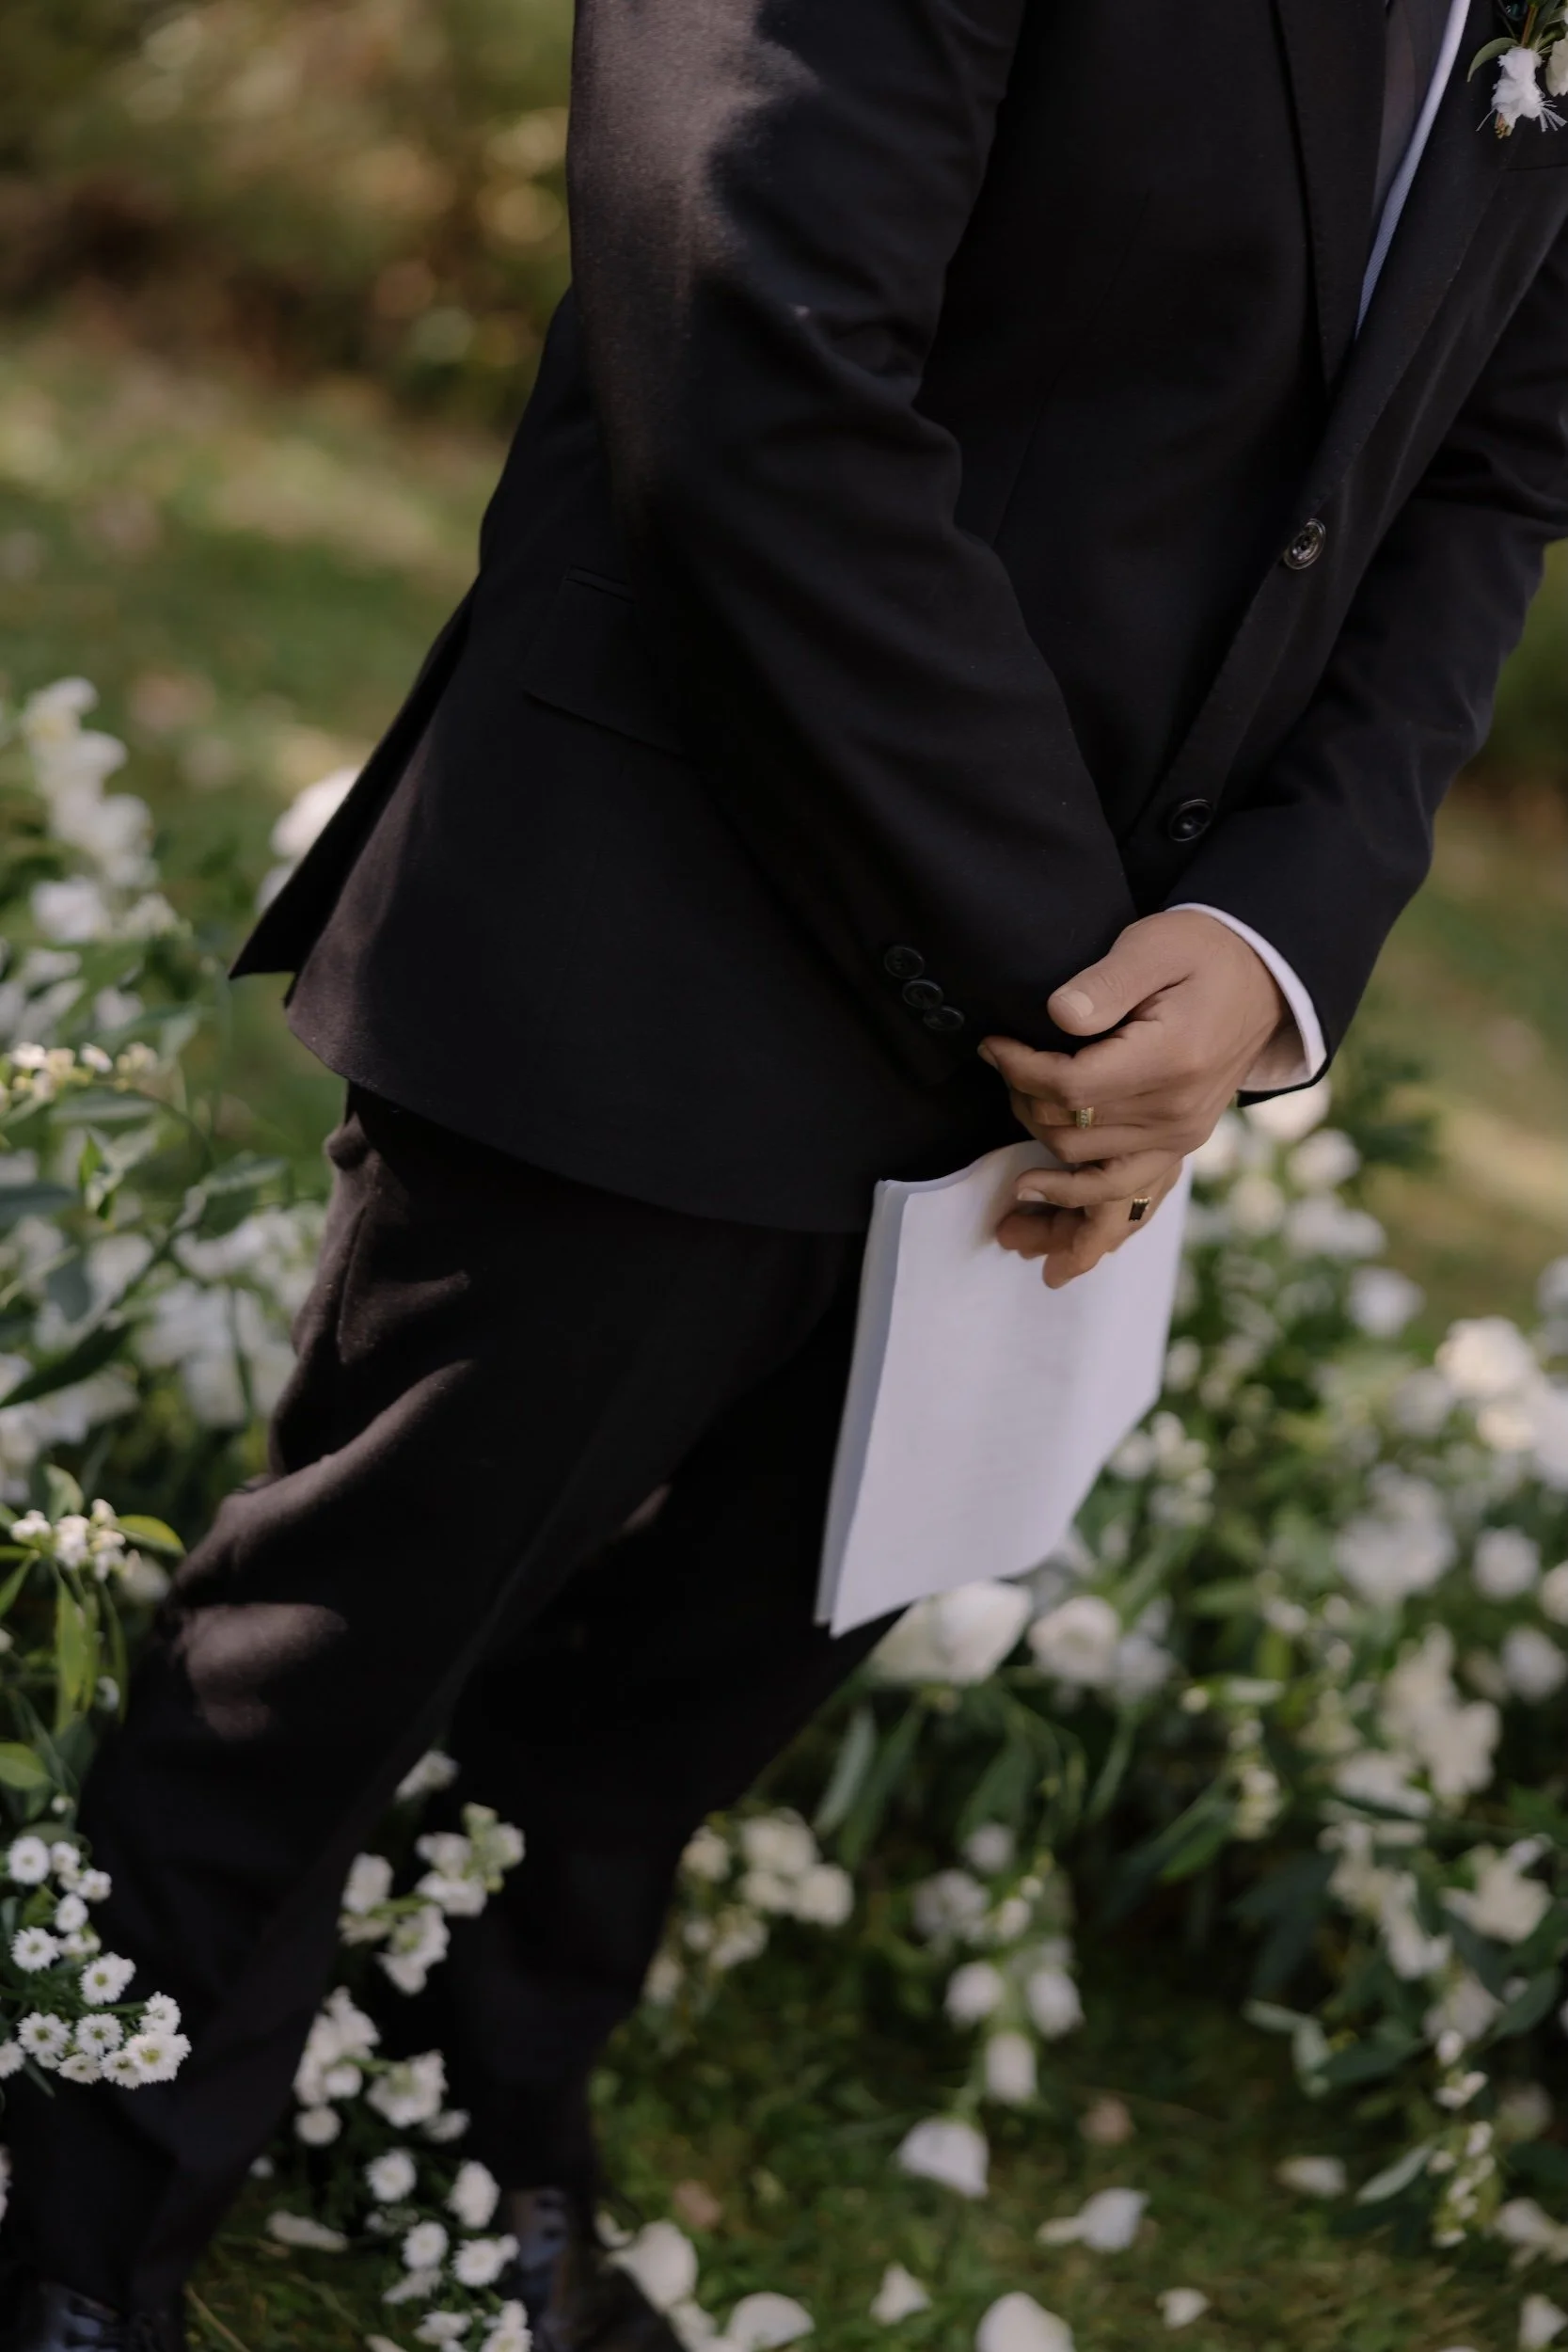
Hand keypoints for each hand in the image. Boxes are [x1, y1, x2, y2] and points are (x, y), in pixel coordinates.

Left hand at [980, 910, 1287, 1283]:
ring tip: (1006, 1189)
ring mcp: (1180, 1137)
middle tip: (999, 1073)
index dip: (1020, 1071)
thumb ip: (1105, 982)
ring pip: (1091, 1177)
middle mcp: (1176, 1113)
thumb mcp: (1154, 945)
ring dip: (1044, 1182)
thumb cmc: (1201, 952)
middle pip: (1072, 1134)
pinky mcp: (1180, 1147)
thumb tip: (1057, 1016)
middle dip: (1022, 1108)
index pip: (1070, 1088)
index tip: (992, 1046)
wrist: (1263, 979)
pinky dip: (1083, 1210)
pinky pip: (1127, 1195)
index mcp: (1169, 1060)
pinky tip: (1043, 1213)